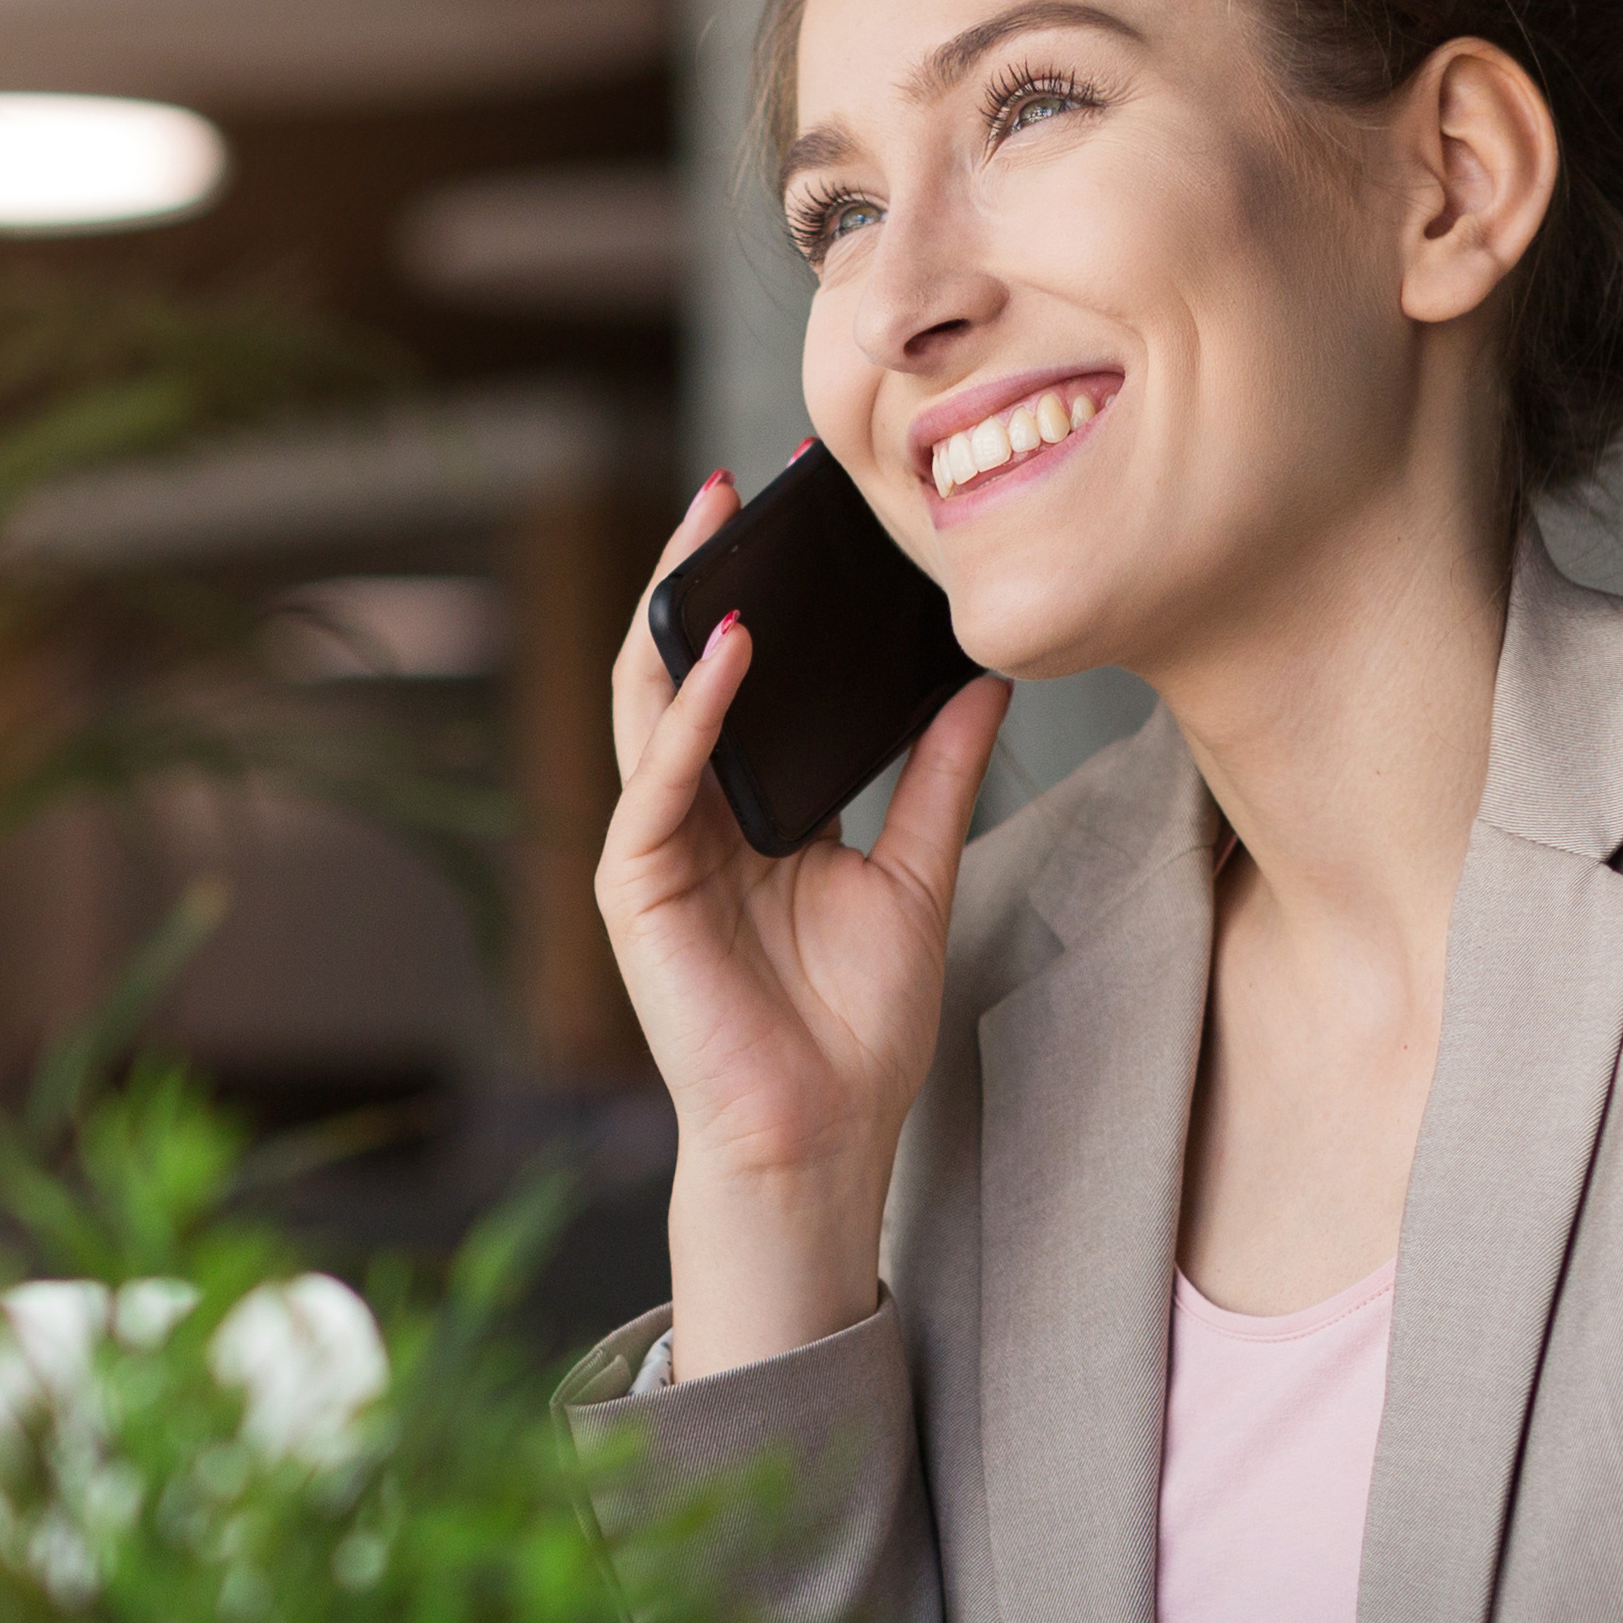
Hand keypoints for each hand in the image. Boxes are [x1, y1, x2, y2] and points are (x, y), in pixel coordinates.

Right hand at [599, 469, 1008, 1376]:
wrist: (824, 1138)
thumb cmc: (857, 1028)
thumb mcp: (918, 875)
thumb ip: (941, 777)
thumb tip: (986, 680)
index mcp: (750, 810)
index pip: (746, 677)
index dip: (769, 596)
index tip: (812, 516)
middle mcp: (693, 817)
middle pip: (681, 668)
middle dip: (703, 571)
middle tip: (744, 484)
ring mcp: (655, 848)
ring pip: (648, 703)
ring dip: (674, 611)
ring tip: (712, 527)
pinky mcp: (635, 888)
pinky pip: (657, 781)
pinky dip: (688, 713)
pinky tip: (723, 650)